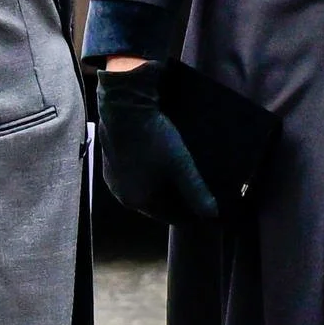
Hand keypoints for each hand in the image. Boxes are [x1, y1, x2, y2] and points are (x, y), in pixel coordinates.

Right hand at [97, 65, 217, 224]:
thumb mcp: (181, 164)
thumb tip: (212, 214)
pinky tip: (163, 166)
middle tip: (199, 193)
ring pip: (146, 190)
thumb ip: (196, 190)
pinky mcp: (111, 162)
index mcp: (137, 200)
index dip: (190, 214)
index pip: (170, 217)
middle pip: (157, 204)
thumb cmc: (153, 137)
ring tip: (184, 179)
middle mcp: (121, 194)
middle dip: (178, 200)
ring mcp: (114, 178)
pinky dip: (151, 176)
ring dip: (165, 187)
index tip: (207, 210)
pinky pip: (136, 177)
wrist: (122, 107)